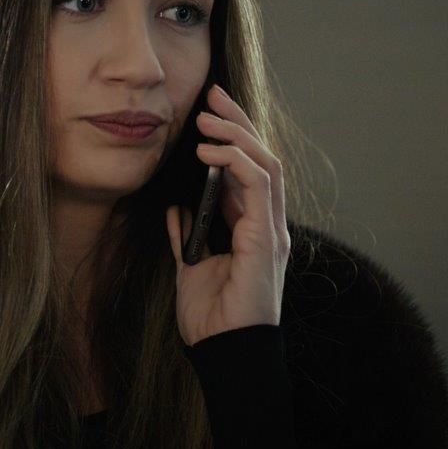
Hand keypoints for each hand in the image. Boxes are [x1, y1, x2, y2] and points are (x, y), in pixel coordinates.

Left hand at [165, 84, 291, 347]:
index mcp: (254, 228)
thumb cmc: (212, 319)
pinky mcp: (266, 240)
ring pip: (267, 164)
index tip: (210, 110)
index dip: (234, 136)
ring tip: (207, 120)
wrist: (224, 353)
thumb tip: (174, 210)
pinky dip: (237, 162)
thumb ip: (185, 237)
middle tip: (213, 95)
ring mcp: (272, 231)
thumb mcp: (190, 268)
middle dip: (239, 122)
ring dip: (237, 136)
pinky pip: (260, 186)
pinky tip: (211, 153)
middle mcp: (269, 224)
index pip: (251, 168)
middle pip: (263, 157)